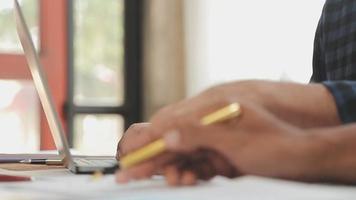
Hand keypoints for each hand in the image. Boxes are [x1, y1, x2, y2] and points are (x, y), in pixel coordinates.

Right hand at [116, 97, 311, 184]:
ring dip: (173, 168)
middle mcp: (205, 121)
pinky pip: (196, 161)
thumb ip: (199, 135)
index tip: (129, 156)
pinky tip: (189, 178)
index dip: (146, 140)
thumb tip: (168, 137)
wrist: (299, 154)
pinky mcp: (217, 150)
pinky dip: (189, 171)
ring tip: (175, 180)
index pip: (167, 124)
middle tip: (131, 174)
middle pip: (169, 139)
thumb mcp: (236, 140)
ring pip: (181, 153)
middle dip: (152, 158)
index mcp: (207, 111)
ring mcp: (211, 136)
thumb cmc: (272, 142)